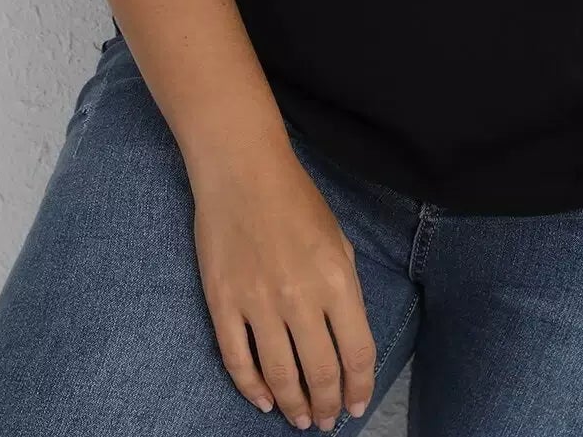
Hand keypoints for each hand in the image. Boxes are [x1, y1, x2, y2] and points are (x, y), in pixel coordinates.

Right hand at [188, 144, 376, 429]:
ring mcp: (258, 303)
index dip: (360, 388)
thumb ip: (344, 291)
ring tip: (300, 419)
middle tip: (327, 421)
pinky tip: (263, 400)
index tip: (356, 406)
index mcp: (336, 280)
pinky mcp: (223, 303)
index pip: (357, 353)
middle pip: (321, 372)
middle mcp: (300, 298)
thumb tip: (344, 340)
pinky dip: (251, 389)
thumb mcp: (337, 241)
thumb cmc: (296, 200)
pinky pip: (237, 360)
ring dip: (294, 405)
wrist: (242, 170)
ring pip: (280, 376)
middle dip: (327, 405)